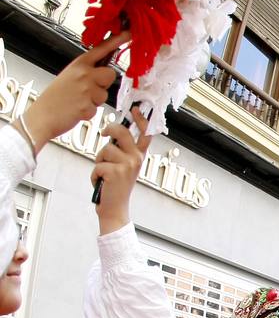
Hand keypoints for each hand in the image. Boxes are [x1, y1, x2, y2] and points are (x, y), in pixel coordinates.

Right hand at [22, 32, 125, 148]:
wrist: (43, 114)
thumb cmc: (56, 96)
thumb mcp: (69, 75)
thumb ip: (87, 71)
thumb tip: (104, 71)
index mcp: (78, 64)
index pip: (100, 49)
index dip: (116, 41)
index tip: (128, 33)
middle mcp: (83, 74)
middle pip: (110, 74)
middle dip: (104, 83)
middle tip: (88, 89)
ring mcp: (86, 89)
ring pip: (105, 94)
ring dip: (96, 99)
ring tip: (80, 100)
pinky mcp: (87, 105)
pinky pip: (98, 108)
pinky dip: (90, 111)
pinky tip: (77, 109)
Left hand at [91, 107, 152, 232]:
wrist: (115, 207)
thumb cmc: (115, 185)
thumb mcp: (123, 165)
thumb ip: (121, 150)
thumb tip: (111, 132)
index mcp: (139, 156)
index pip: (145, 134)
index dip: (141, 120)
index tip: (135, 109)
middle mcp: (137, 159)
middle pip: (122, 132)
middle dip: (109, 130)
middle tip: (104, 133)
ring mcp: (128, 165)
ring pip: (106, 149)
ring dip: (99, 160)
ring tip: (104, 172)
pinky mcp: (116, 172)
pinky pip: (98, 164)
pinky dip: (95, 173)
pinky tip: (102, 181)